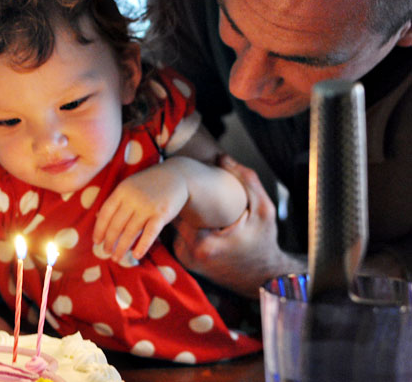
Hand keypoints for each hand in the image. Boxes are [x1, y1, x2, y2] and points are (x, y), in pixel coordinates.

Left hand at [93, 163, 187, 261]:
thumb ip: (116, 201)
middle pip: (116, 225)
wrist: (176, 176)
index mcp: (121, 191)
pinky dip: (142, 246)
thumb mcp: (129, 187)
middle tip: (106, 252)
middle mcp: (132, 198)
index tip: (96, 241)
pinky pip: (150, 233)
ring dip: (122, 247)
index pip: (105, 213)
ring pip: (131, 232)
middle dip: (109, 241)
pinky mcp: (161, 214)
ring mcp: (147, 206)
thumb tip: (96, 217)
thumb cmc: (148, 184)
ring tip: (117, 258)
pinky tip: (136, 255)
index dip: (99, 229)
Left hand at [172, 156, 301, 297]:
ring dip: (178, 211)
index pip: (177, 209)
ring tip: (186, 194)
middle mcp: (188, 254)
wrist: (264, 278)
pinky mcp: (186, 261)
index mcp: (203, 243)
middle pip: (171, 217)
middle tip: (182, 181)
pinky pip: (177, 235)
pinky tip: (192, 211)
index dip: (179, 191)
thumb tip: (222, 157)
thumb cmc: (264, 243)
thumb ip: (246, 181)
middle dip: (177, 199)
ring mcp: (185, 259)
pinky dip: (183, 223)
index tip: (184, 176)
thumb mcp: (263, 209)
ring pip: (173, 226)